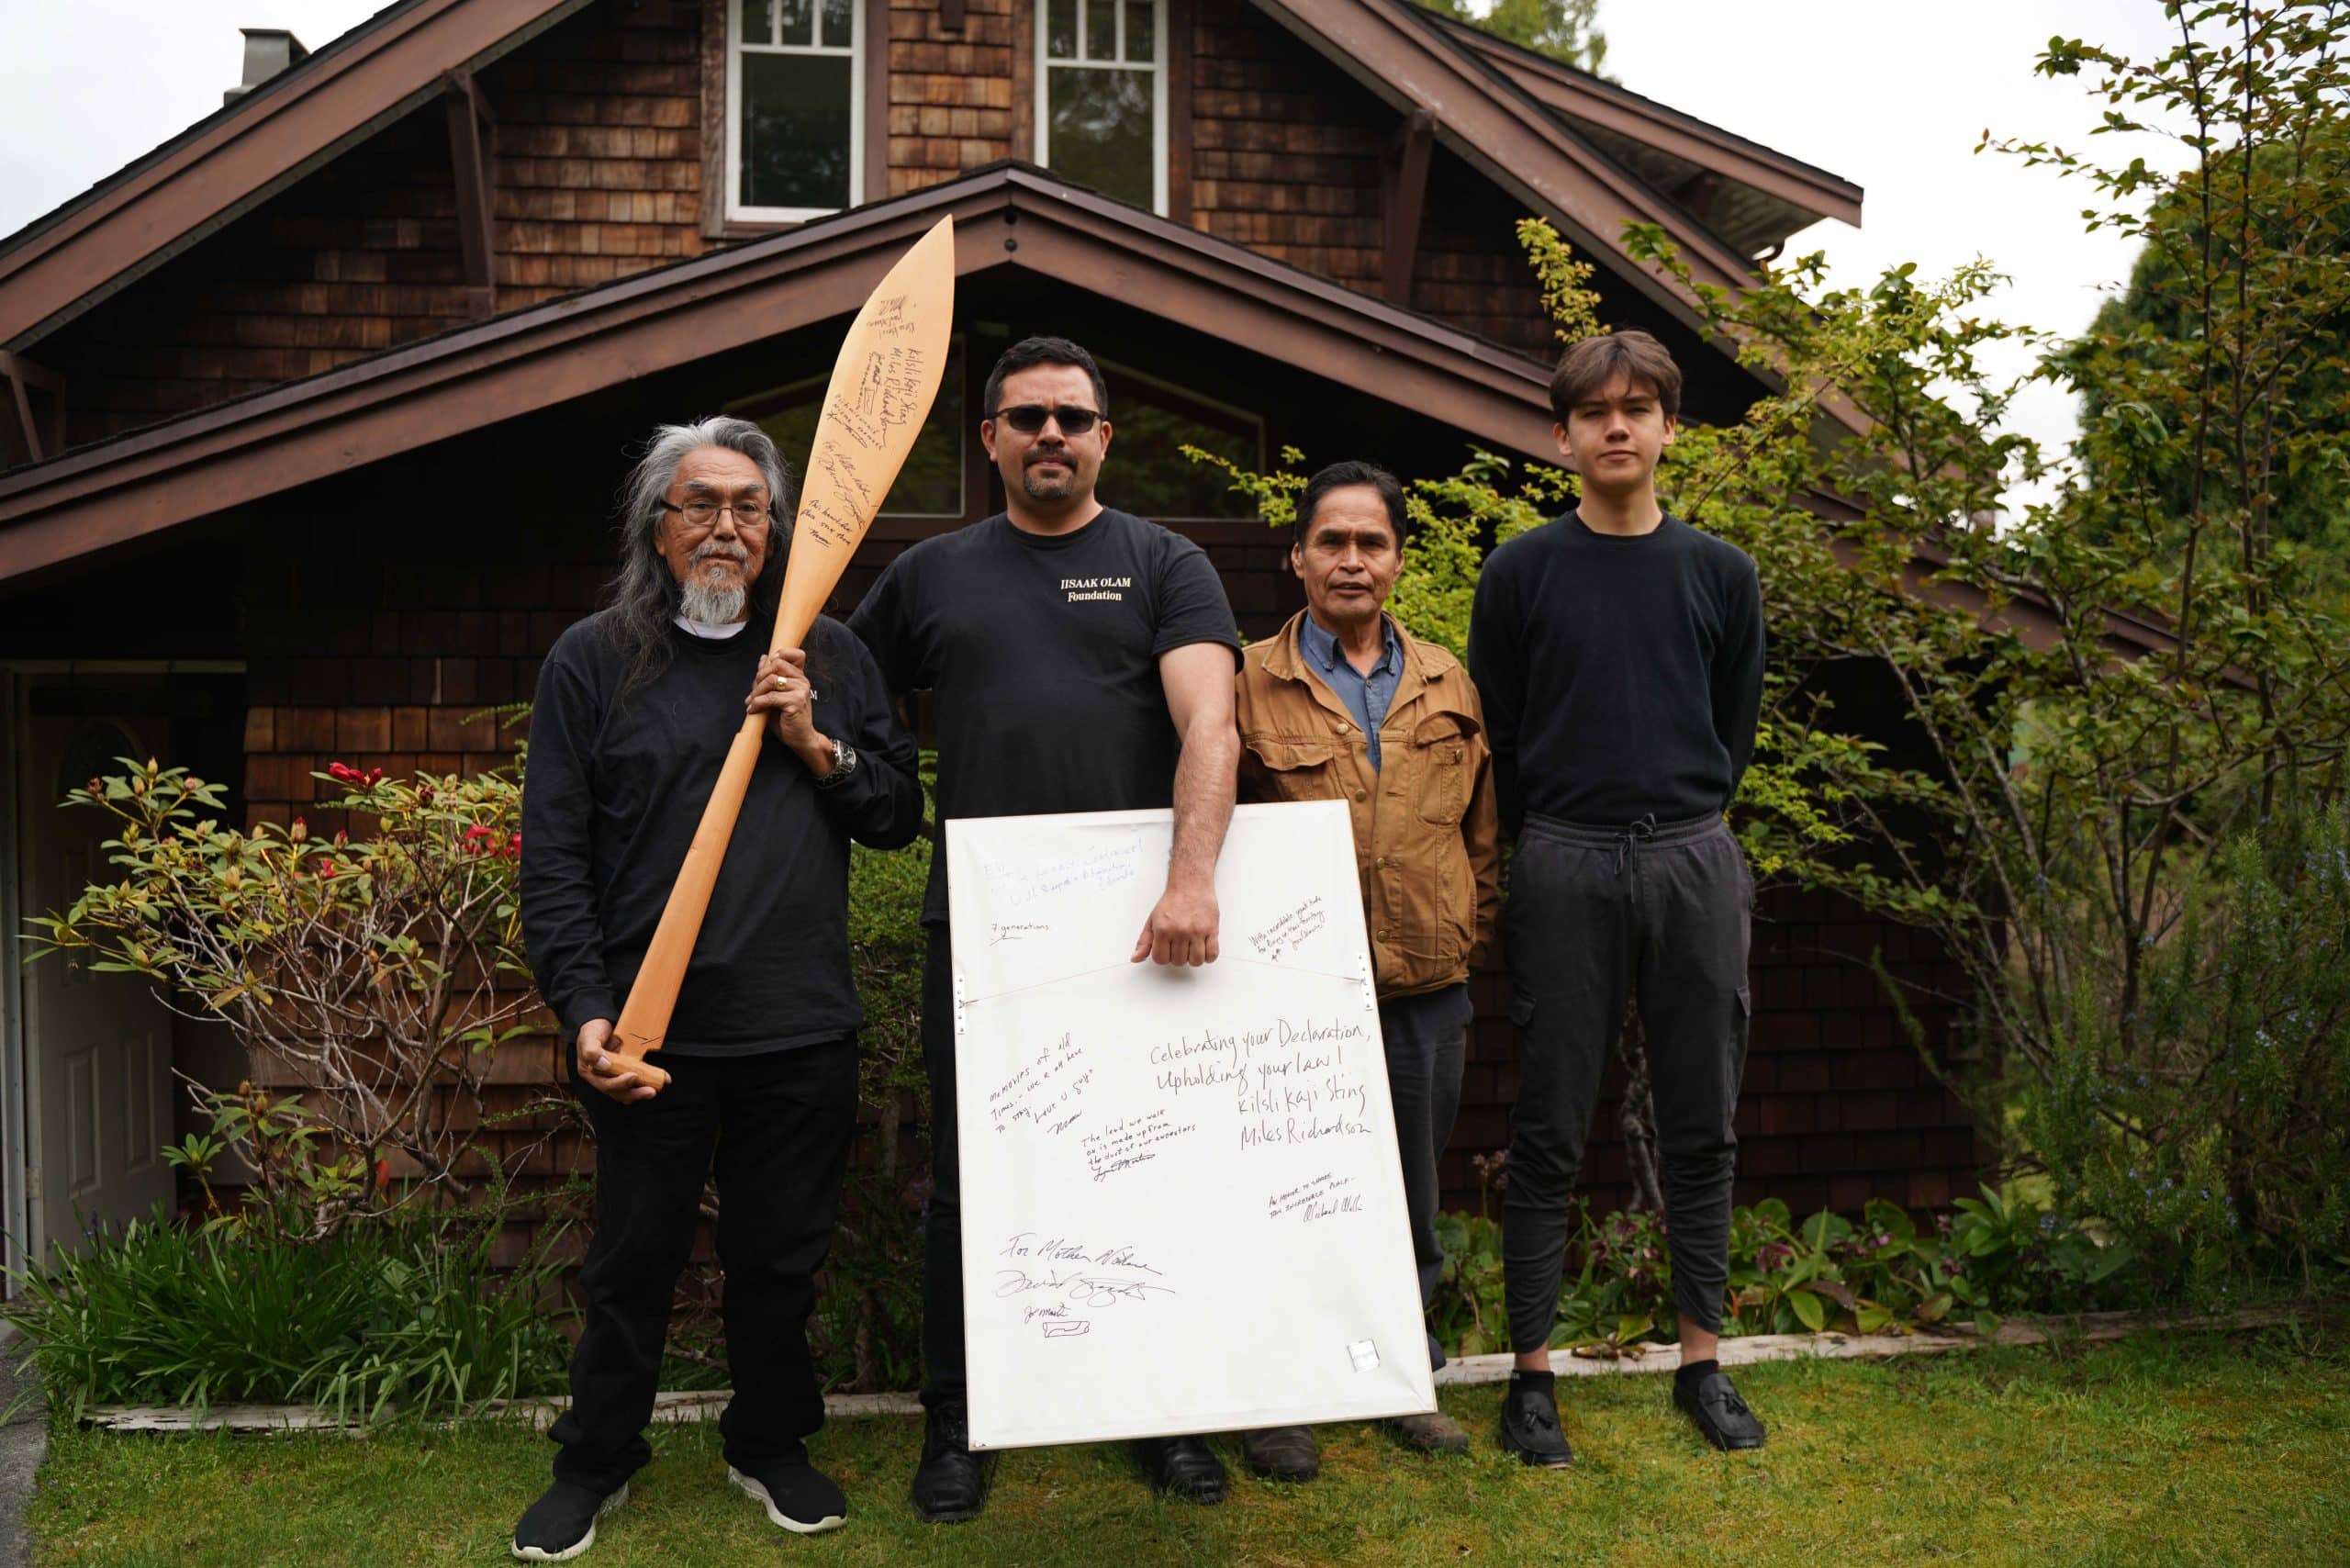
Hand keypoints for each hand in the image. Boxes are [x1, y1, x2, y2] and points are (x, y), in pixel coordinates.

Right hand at [575, 1018, 658, 1103]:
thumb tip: (604, 1065)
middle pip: (619, 1092)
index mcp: (592, 1072)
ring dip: (642, 1090)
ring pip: (629, 1089)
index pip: (605, 1085)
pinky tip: (660, 1078)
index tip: (633, 1076)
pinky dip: (649, 1079)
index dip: (619, 1084)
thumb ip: (591, 1051)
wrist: (601, 1021)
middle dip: (635, 1093)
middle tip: (650, 1090)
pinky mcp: (627, 1068)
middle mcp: (603, 1076)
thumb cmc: (592, 1029)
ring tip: (655, 1088)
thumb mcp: (588, 1037)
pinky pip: (638, 1078)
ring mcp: (616, 1073)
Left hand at [745, 649, 830, 773]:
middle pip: (777, 664)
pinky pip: (770, 697)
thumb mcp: (776, 694)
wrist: (801, 739)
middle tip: (754, 692)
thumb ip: (769, 677)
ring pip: (771, 680)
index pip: (795, 654)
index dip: (779, 655)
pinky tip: (754, 710)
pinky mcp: (796, 702)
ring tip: (752, 702)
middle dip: (760, 676)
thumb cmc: (788, 719)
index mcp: (799, 677)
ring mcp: (801, 690)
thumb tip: (763, 658)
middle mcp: (802, 681)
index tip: (766, 669)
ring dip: (757, 692)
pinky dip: (758, 703)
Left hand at [1132, 878, 1219, 965]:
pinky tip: (1203, 948)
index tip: (1167, 951)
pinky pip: (1212, 954)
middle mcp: (1180, 931)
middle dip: (1178, 956)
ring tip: (1191, 948)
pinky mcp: (1211, 930)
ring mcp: (1197, 931)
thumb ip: (1144, 941)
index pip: (1161, 959)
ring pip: (1196, 961)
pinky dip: (1208, 957)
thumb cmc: (1173, 901)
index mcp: (1163, 930)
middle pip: (1178, 961)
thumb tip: (1136, 958)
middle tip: (1179, 946)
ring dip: (1193, 958)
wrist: (1191, 885)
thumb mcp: (1152, 920)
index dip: (1163, 957)